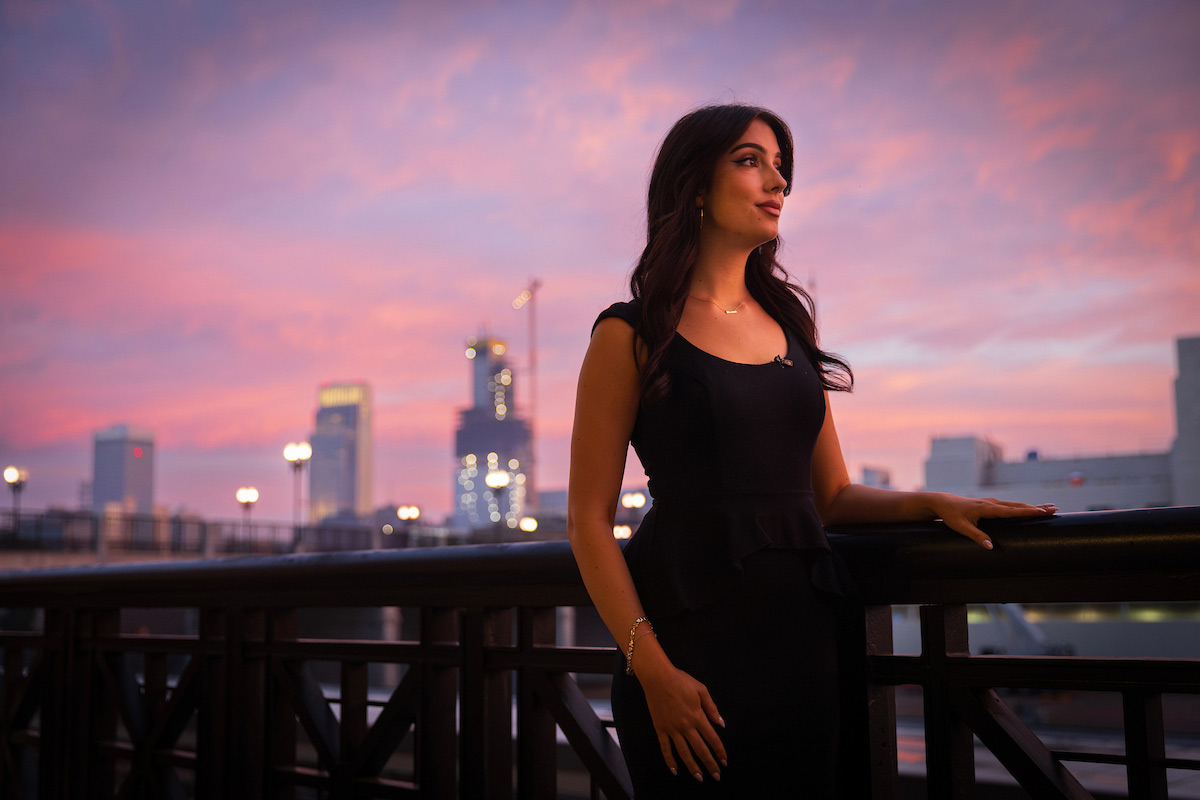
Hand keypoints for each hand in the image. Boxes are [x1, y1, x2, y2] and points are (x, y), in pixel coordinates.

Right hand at [635, 647, 727, 781]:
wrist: (658, 678)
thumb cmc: (681, 681)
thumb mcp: (701, 689)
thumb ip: (712, 707)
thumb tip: (721, 724)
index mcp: (697, 716)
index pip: (712, 738)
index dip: (720, 751)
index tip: (724, 762)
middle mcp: (686, 726)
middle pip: (700, 749)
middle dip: (710, 764)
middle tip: (716, 776)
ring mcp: (672, 729)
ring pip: (684, 752)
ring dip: (693, 767)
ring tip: (700, 778)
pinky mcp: (660, 729)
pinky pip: (665, 748)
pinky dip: (669, 760)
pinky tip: (675, 770)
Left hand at [928, 493, 1056, 549]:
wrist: (944, 503)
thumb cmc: (952, 515)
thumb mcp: (961, 527)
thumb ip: (976, 536)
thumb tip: (990, 547)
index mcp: (987, 508)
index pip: (1010, 511)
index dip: (1027, 512)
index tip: (1042, 512)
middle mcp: (992, 503)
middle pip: (1018, 506)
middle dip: (1037, 508)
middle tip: (1055, 509)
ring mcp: (993, 503)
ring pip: (1016, 505)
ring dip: (1033, 506)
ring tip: (1050, 508)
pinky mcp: (992, 505)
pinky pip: (1011, 506)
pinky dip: (1024, 507)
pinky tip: (1032, 508)